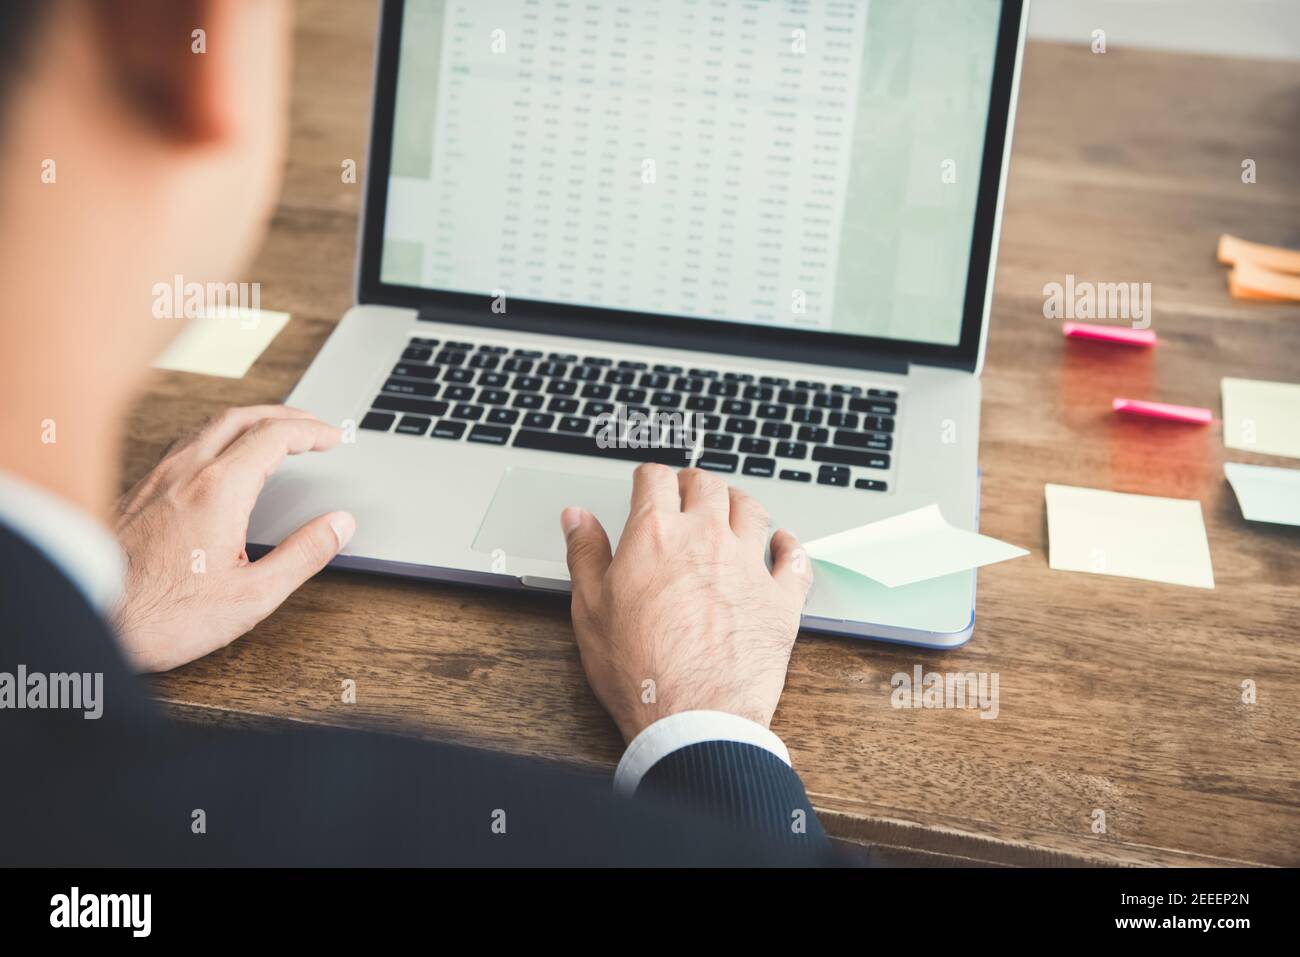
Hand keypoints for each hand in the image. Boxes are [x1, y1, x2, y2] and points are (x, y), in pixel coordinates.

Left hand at [111, 406, 353, 671]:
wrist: (90, 622)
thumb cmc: (162, 617)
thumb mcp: (253, 596)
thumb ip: (304, 555)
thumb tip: (339, 525)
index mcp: (218, 491)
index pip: (274, 437)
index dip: (311, 432)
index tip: (331, 438)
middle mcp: (184, 473)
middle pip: (242, 417)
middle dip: (284, 415)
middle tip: (312, 425)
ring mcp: (156, 478)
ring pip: (209, 424)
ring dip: (250, 419)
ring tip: (273, 432)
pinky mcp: (138, 491)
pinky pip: (185, 442)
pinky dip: (218, 434)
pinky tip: (221, 455)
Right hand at [561, 464, 812, 743]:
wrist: (692, 717)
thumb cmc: (638, 670)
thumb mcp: (590, 608)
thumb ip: (585, 554)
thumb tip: (576, 518)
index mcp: (655, 535)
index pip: (655, 479)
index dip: (648, 477)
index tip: (647, 483)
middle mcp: (706, 538)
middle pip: (707, 485)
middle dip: (693, 483)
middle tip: (686, 492)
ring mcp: (749, 565)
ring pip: (752, 509)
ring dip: (738, 502)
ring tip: (730, 509)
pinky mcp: (780, 598)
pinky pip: (795, 557)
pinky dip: (788, 545)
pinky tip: (781, 544)